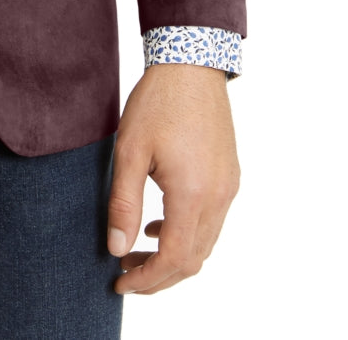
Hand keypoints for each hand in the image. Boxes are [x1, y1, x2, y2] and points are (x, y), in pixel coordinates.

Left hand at [106, 63, 239, 295]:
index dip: (147, 279)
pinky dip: (188, 234)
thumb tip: (117, 249)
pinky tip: (160, 224)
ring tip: (136, 251)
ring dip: (174, 256)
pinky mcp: (230, 176)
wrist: (192, 64)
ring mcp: (229, 187)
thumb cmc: (157, 102)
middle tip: (124, 273)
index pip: (175, 259)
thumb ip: (124, 203)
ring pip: (206, 243)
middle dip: (159, 276)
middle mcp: (219, 197)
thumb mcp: (129, 151)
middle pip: (194, 260)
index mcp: (193, 194)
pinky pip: (213, 221)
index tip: (120, 283)